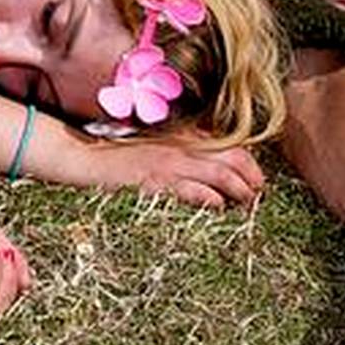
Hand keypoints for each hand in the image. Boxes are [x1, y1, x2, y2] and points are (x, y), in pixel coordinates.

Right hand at [72, 134, 264, 210]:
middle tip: (257, 197)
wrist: (86, 159)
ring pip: (220, 174)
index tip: (257, 181)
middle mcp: (181, 146)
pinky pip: (194, 191)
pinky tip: (217, 207)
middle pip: (233, 158)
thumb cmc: (119, 158)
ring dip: (239, 191)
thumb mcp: (156, 149)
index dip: (250, 165)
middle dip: (252, 179)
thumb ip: (183, 154)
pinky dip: (211, 200)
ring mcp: (170, 163)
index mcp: (182, 137)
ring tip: (246, 205)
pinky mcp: (158, 182)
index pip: (230, 146)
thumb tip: (211, 174)